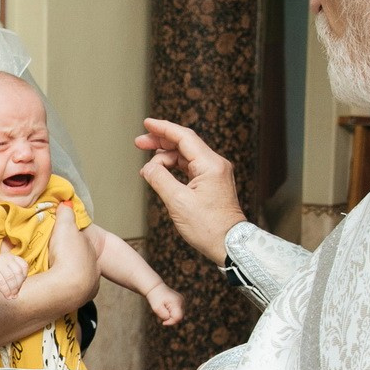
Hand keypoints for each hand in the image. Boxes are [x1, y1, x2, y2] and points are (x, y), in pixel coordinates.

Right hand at [0, 243, 28, 298]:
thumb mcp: (7, 272)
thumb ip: (14, 281)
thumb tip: (16, 295)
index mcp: (12, 257)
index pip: (24, 266)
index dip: (24, 278)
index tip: (20, 285)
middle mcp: (5, 258)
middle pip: (17, 272)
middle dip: (18, 285)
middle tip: (15, 293)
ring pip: (10, 278)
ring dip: (12, 290)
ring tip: (11, 296)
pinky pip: (1, 283)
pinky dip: (6, 291)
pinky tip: (7, 296)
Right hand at [46, 206, 101, 302]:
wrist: (66, 287)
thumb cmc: (66, 254)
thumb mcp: (65, 227)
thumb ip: (66, 213)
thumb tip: (66, 203)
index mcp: (91, 252)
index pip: (82, 245)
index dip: (71, 242)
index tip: (60, 243)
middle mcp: (94, 270)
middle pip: (81, 263)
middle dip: (70, 260)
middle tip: (54, 259)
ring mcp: (88, 288)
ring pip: (77, 279)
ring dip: (66, 276)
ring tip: (52, 274)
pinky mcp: (78, 302)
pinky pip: (71, 293)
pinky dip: (63, 289)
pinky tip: (54, 287)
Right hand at [136, 119, 245, 264]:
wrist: (230, 245)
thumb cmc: (209, 227)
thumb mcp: (178, 202)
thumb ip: (160, 179)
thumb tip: (148, 168)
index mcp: (210, 165)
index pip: (184, 137)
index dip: (163, 129)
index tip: (147, 124)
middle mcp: (215, 165)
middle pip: (184, 144)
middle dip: (161, 142)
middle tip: (140, 143)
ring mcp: (215, 174)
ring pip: (186, 156)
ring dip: (166, 158)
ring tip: (148, 168)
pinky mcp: (213, 184)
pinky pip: (190, 168)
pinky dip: (174, 168)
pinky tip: (161, 173)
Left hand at [147, 284, 184, 325]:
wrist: (155, 288)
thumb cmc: (155, 298)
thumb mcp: (156, 308)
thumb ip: (164, 315)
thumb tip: (170, 319)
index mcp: (176, 302)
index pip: (178, 317)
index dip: (171, 322)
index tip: (163, 323)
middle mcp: (181, 301)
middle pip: (179, 317)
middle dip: (170, 319)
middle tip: (161, 315)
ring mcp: (182, 301)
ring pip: (179, 315)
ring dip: (171, 315)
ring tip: (163, 310)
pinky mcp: (181, 301)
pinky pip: (178, 311)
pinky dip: (172, 312)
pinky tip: (166, 308)